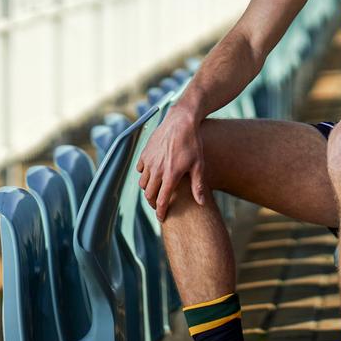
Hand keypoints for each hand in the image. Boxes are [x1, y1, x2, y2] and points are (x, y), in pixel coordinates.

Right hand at [136, 103, 206, 220]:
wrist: (181, 121)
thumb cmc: (193, 143)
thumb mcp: (199, 165)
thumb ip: (198, 185)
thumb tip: (201, 203)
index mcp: (170, 175)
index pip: (162, 200)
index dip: (161, 212)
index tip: (162, 218)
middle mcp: (157, 170)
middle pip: (149, 194)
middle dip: (153, 203)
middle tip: (159, 206)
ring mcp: (149, 161)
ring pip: (143, 183)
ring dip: (148, 190)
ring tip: (155, 192)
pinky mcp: (145, 153)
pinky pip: (140, 170)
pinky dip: (144, 175)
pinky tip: (152, 175)